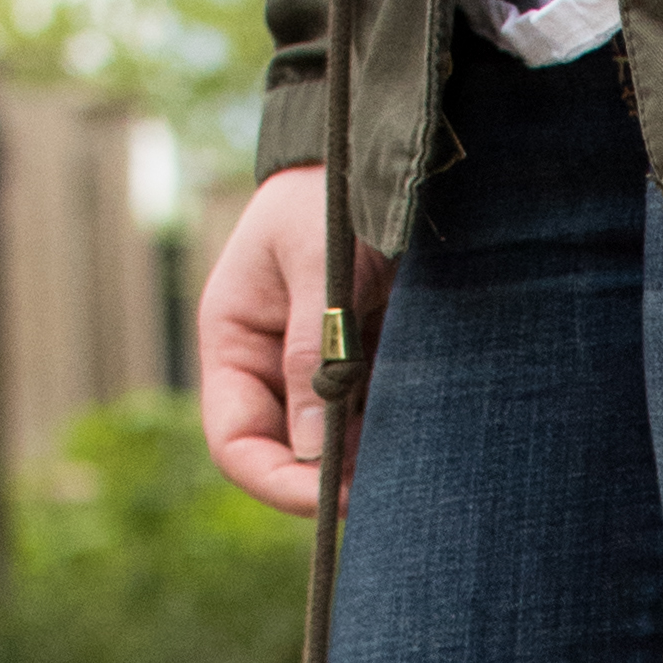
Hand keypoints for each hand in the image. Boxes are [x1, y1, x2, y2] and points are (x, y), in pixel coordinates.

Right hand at [197, 167, 396, 516]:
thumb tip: (314, 453)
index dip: (277, 483)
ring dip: (369, 468)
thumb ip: (315, 350)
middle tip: (389, 504)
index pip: (237, 442)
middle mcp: (268, 369)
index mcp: (233, 342)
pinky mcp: (362, 370)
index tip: (331, 502)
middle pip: (287, 458)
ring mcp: (317, 374)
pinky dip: (395, 441)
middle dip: (330, 486)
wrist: (376, 158)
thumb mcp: (318, 265)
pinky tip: (429, 449)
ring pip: (335, 449)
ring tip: (416, 480)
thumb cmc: (331, 196)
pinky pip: (372, 423)